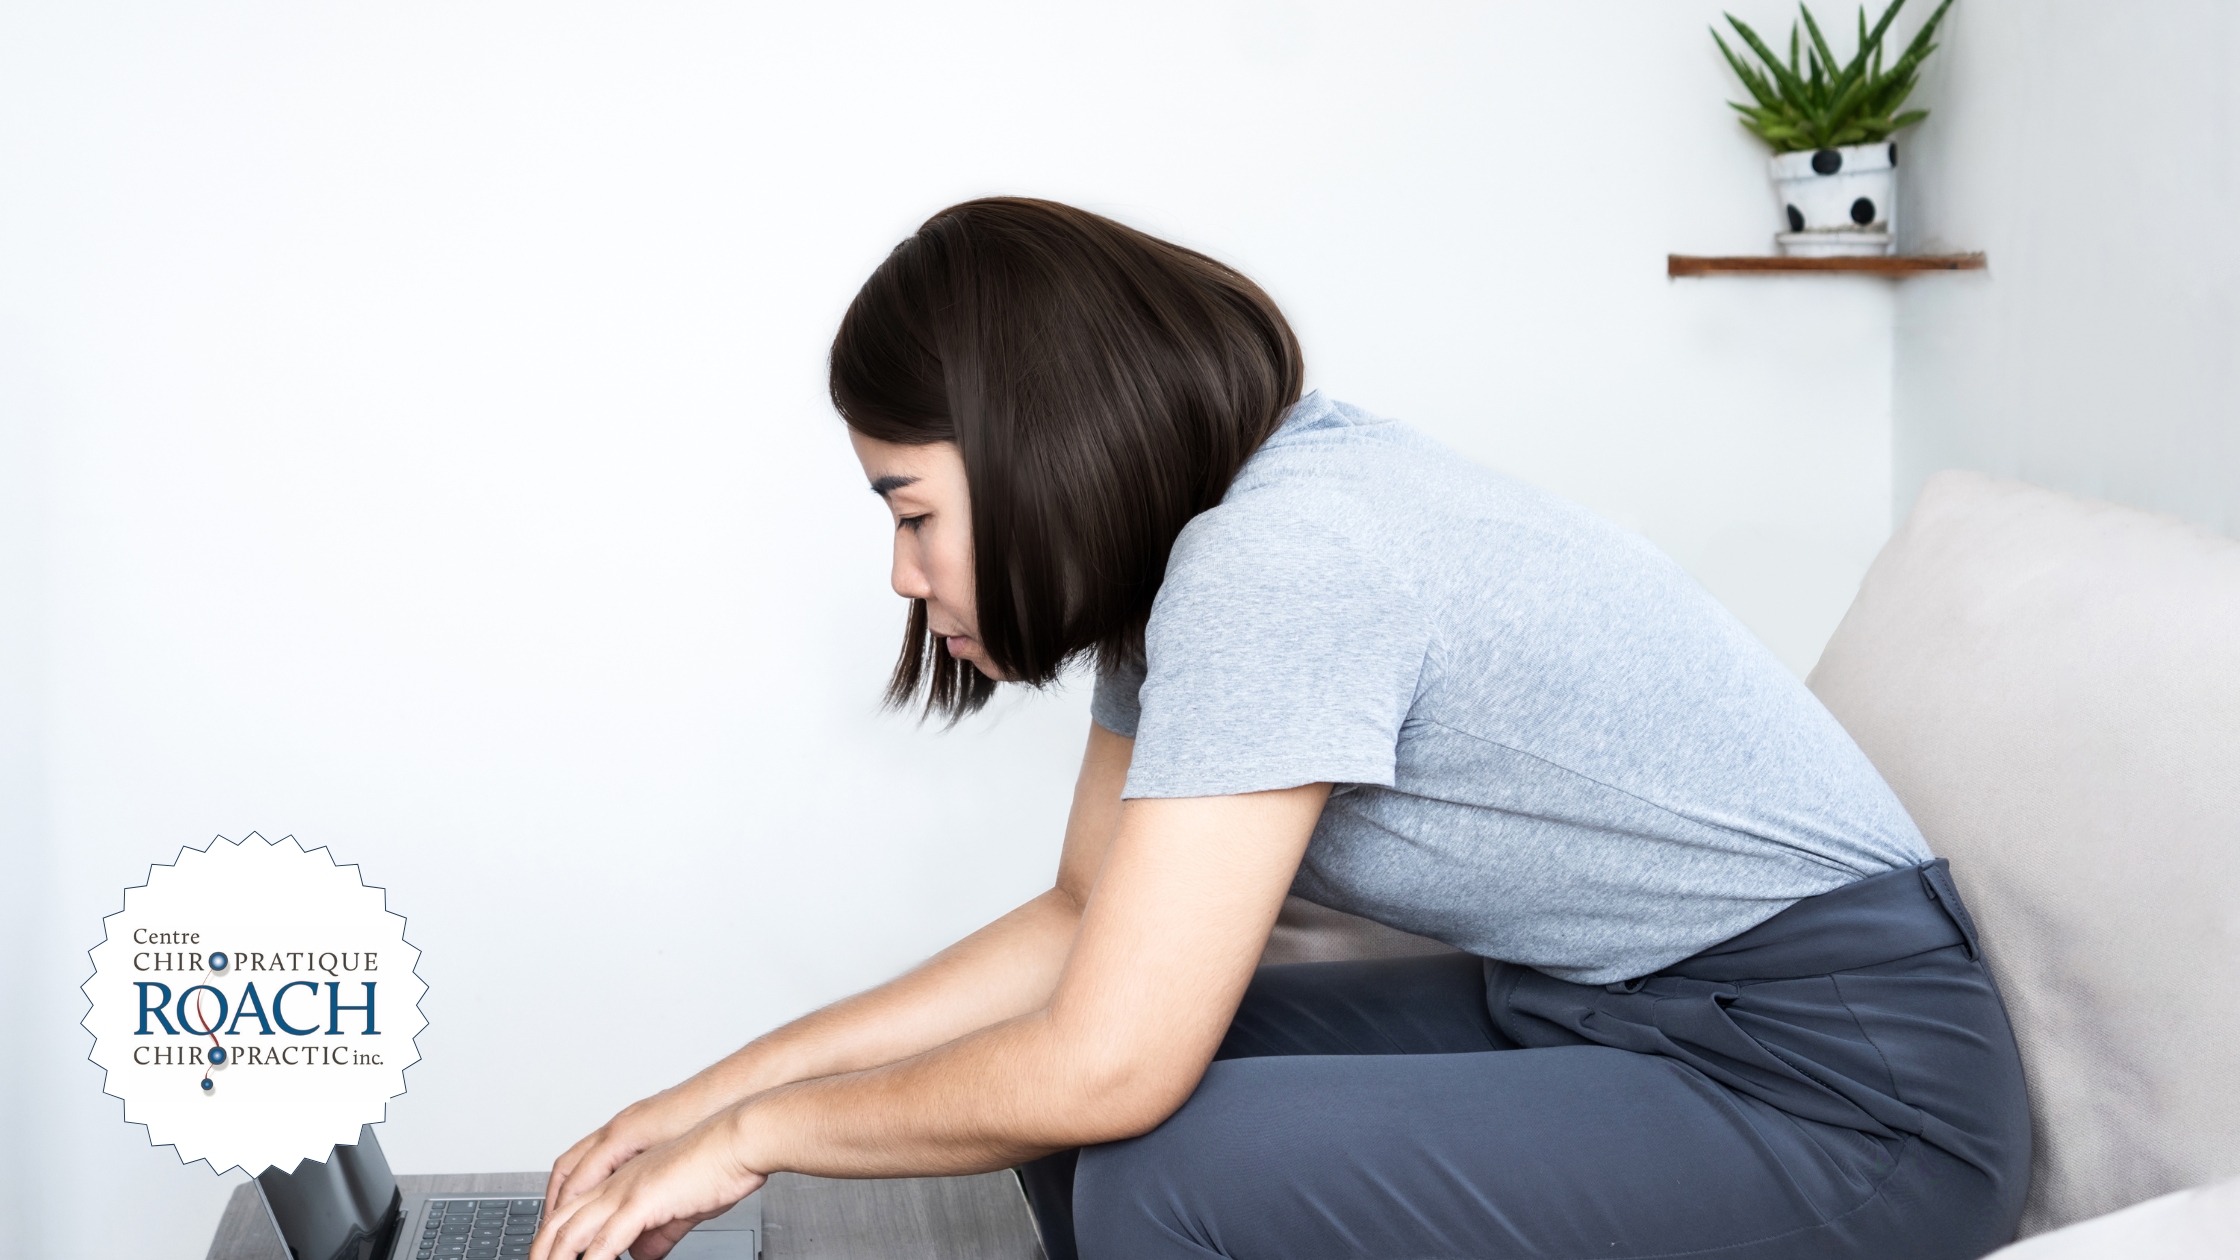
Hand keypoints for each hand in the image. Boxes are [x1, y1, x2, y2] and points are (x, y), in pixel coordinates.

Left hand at [530, 1106, 767, 1259]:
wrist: (740, 1139)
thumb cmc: (719, 1165)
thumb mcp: (681, 1208)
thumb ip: (658, 1233)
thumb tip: (641, 1255)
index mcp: (623, 1176)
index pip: (571, 1205)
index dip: (552, 1233)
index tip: (547, 1255)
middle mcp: (616, 1180)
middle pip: (558, 1218)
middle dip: (541, 1250)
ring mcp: (624, 1189)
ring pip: (570, 1231)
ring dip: (555, 1259)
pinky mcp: (640, 1201)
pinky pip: (605, 1242)